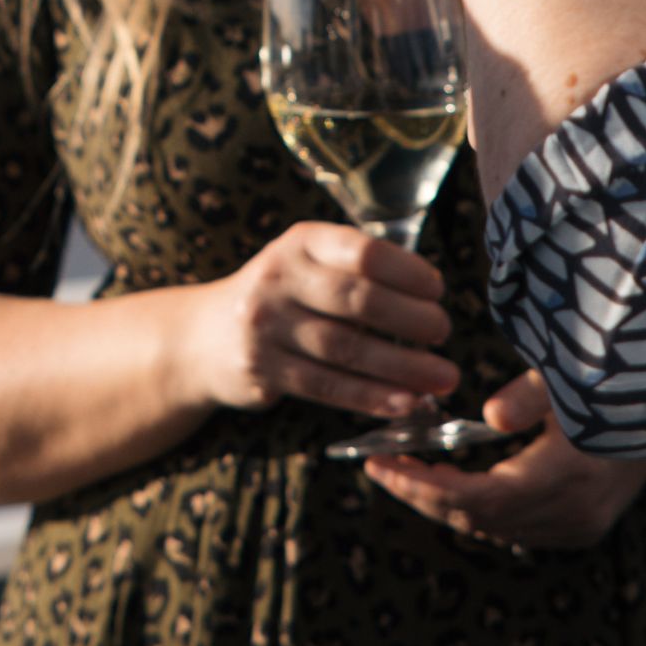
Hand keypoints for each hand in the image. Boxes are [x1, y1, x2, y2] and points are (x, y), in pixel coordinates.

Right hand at [167, 219, 459, 419]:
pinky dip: (371, 397)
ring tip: (442, 376)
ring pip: (345, 349)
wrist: (201, 336)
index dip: (406, 271)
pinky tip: (405, 403)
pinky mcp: (263, 369)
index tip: (437, 290)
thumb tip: (428, 296)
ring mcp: (266, 325)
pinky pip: (327, 386)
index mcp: (299, 243)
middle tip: (445, 332)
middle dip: (410, 319)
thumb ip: (355, 270)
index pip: (361, 250)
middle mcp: (278, 277)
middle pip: (356, 300)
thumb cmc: (280, 297)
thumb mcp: (305, 264)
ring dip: (401, 366)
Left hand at [361, 370, 645, 550]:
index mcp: (568, 474)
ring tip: (405, 469)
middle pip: (476, 518)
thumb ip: (532, 395)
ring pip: (491, 528)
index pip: (478, 496)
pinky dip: (475, 510)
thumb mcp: (573, 377)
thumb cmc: (616, 383)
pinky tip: (450, 483)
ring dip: (444, 502)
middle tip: (379, 465)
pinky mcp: (582, 528)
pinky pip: (513, 530)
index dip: (424, 483)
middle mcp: (573, 511)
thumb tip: (491, 414)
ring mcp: (579, 525)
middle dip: (422, 492)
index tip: (380, 461)